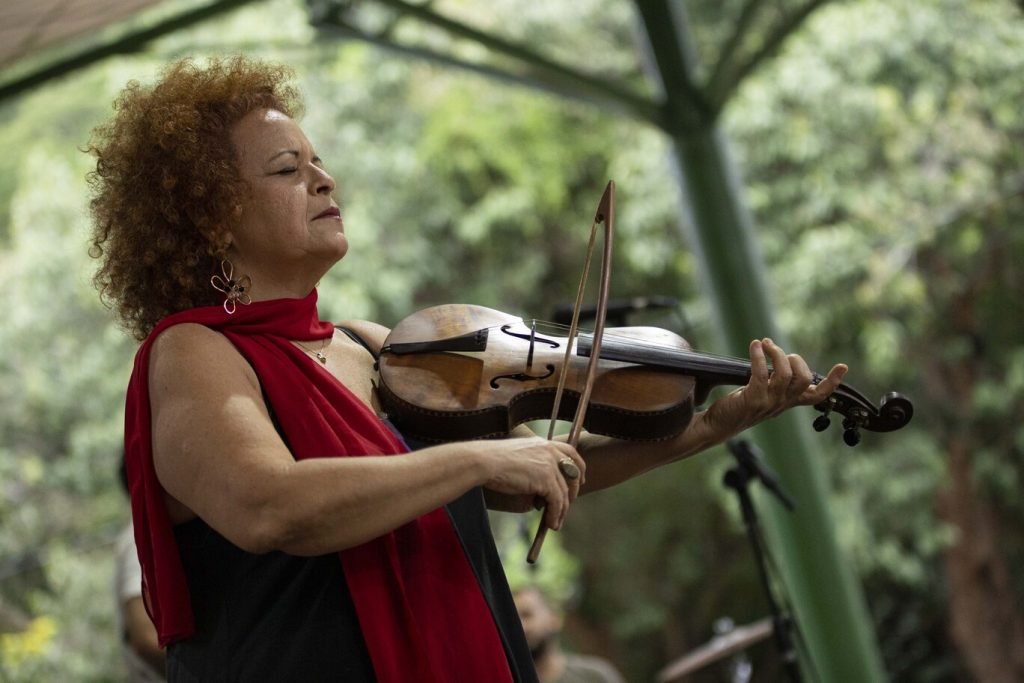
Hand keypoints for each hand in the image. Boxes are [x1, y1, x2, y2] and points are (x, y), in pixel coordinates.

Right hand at [479, 436, 584, 529]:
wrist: (485, 461)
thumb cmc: (493, 460)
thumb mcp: (518, 458)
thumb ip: (533, 467)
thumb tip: (540, 491)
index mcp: (543, 443)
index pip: (570, 452)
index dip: (578, 467)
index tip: (580, 480)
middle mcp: (550, 451)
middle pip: (573, 473)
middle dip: (572, 492)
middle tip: (567, 506)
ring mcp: (550, 464)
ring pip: (564, 491)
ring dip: (562, 510)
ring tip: (555, 523)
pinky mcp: (546, 479)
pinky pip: (557, 501)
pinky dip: (555, 514)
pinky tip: (550, 522)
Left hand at [700, 338, 847, 439]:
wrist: (715, 427)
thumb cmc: (737, 407)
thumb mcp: (762, 394)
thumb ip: (774, 382)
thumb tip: (778, 356)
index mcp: (787, 403)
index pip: (816, 396)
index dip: (831, 382)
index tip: (843, 366)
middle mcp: (781, 404)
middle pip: (804, 380)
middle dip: (795, 359)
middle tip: (776, 349)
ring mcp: (768, 404)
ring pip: (786, 375)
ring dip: (777, 353)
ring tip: (765, 343)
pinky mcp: (752, 401)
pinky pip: (761, 375)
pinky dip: (759, 356)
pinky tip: (755, 346)